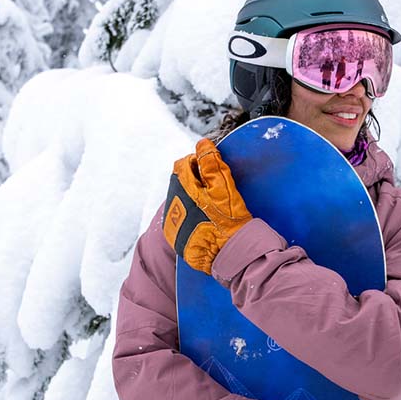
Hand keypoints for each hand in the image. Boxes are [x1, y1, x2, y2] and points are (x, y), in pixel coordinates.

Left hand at [162, 138, 252, 274]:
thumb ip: (211, 163)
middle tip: (214, 189)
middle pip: (179, 182)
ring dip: (190, 197)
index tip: (211, 169)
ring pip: (178, 200)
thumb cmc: (229, 221)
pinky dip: (189, 214)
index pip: (182, 164)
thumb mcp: (225, 187)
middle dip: (194, 180)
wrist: (229, 255)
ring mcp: (171, 223)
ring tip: (210, 206)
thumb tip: (202, 144)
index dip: (197, 162)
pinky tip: (204, 219)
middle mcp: (172, 205)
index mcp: (182, 189)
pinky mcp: (175, 237)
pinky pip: (178, 218)